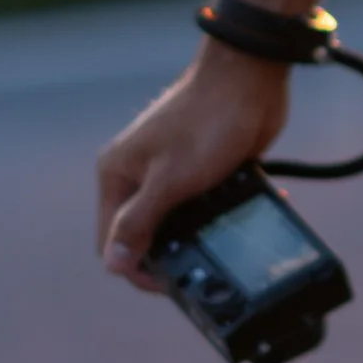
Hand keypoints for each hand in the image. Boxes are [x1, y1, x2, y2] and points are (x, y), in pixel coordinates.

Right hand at [95, 44, 291, 287]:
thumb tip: (112, 264)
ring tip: (228, 241)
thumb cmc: (206, 121)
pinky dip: (222, 214)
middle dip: (173, 253)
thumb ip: (139, 222)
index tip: (170, 284)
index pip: (112, 240)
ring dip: (201, 235)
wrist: (250, 78)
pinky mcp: (201, 170)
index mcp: (118, 175)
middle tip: (206, 264)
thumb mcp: (170, 180)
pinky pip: (205, 205)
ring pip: (178, 222)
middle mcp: (137, 175)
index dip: (137, 268)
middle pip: (146, 234)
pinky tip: (246, 214)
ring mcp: (169, 172)